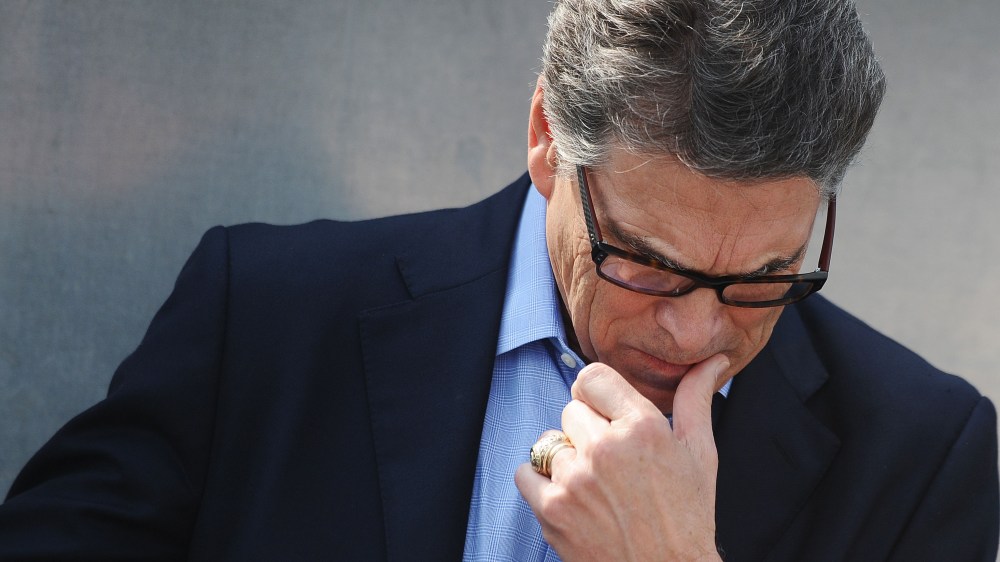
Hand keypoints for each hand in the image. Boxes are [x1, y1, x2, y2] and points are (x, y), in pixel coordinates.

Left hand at [515, 355, 728, 561]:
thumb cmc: (688, 518)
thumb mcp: (700, 453)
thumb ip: (696, 398)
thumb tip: (712, 361)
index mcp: (643, 427)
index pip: (591, 377)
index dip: (598, 394)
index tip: (606, 413)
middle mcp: (606, 448)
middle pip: (571, 408)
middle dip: (588, 429)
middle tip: (611, 459)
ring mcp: (576, 479)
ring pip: (549, 440)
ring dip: (566, 456)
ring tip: (595, 482)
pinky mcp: (552, 509)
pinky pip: (525, 472)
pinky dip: (541, 481)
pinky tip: (570, 495)